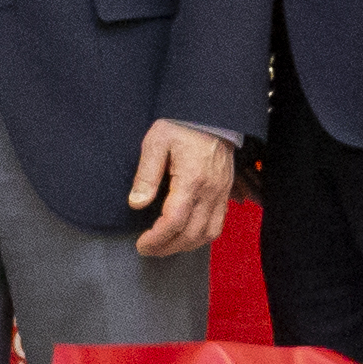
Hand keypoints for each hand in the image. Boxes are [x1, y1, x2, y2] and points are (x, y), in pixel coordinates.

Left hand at [128, 119, 237, 256]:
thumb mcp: (157, 141)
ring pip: (208, 234)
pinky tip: (186, 236)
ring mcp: (221, 193)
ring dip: (185, 246)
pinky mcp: (226, 191)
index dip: (156, 239)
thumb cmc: (183, 124)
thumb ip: (146, 174)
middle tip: (148, 249)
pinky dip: (202, 236)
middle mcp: (210, 191)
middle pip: (191, 234)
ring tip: (165, 246)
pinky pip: (218, 224)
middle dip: (167, 248)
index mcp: (192, 180)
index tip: (141, 244)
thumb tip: (137, 202)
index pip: (174, 221)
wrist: (212, 113)